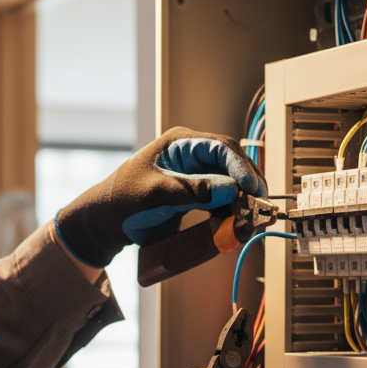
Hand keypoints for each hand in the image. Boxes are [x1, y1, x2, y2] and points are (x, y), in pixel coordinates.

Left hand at [53, 127, 267, 268]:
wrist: (107, 222)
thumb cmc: (123, 200)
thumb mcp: (155, 193)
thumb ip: (191, 190)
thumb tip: (230, 189)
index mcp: (181, 143)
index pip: (221, 147)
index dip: (240, 166)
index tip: (251, 187)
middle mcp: (193, 155)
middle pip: (232, 165)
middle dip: (247, 184)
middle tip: (259, 205)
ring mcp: (196, 176)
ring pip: (231, 184)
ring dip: (242, 200)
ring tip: (250, 218)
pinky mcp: (197, 196)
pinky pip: (222, 201)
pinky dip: (231, 212)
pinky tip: (236, 224)